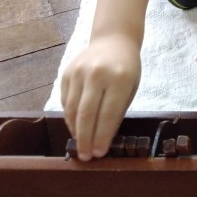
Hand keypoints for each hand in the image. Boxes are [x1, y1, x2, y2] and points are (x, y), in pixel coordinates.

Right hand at [61, 35, 140, 160]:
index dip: (102, 137)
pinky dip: (69, 117)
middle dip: (86, 139)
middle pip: (86, 114)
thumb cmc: (126, 68)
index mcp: (119, 78)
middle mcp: (97, 74)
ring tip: (81, 145)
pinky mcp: (67, 72)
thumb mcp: (131, 88)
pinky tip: (76, 127)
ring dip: (75, 131)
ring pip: (72, 109)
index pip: (107, 114)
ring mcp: (79, 71)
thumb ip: (117, 111)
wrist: (113, 40)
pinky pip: (65, 101)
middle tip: (86, 156)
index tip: (99, 154)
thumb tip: (102, 140)